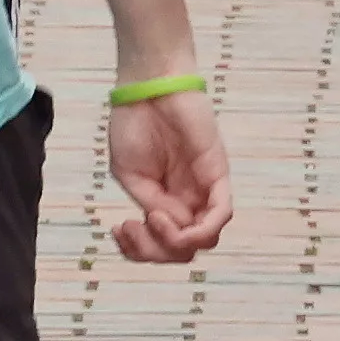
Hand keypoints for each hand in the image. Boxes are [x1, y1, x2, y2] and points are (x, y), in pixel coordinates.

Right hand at [105, 86, 232, 262]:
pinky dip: (196, 229)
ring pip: (206, 239)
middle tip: (132, 228)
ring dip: (174, 243)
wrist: (147, 87)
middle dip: (155, 253)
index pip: (165, 245)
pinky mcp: (218, 173)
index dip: (141, 251)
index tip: (118, 228)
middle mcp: (189, 199)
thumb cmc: (135, 124)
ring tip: (151, 218)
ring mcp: (205, 187)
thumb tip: (174, 226)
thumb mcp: (131, 175)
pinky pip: (221, 213)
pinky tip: (164, 217)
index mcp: (167, 201)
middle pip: (186, 250)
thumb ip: (152, 203)